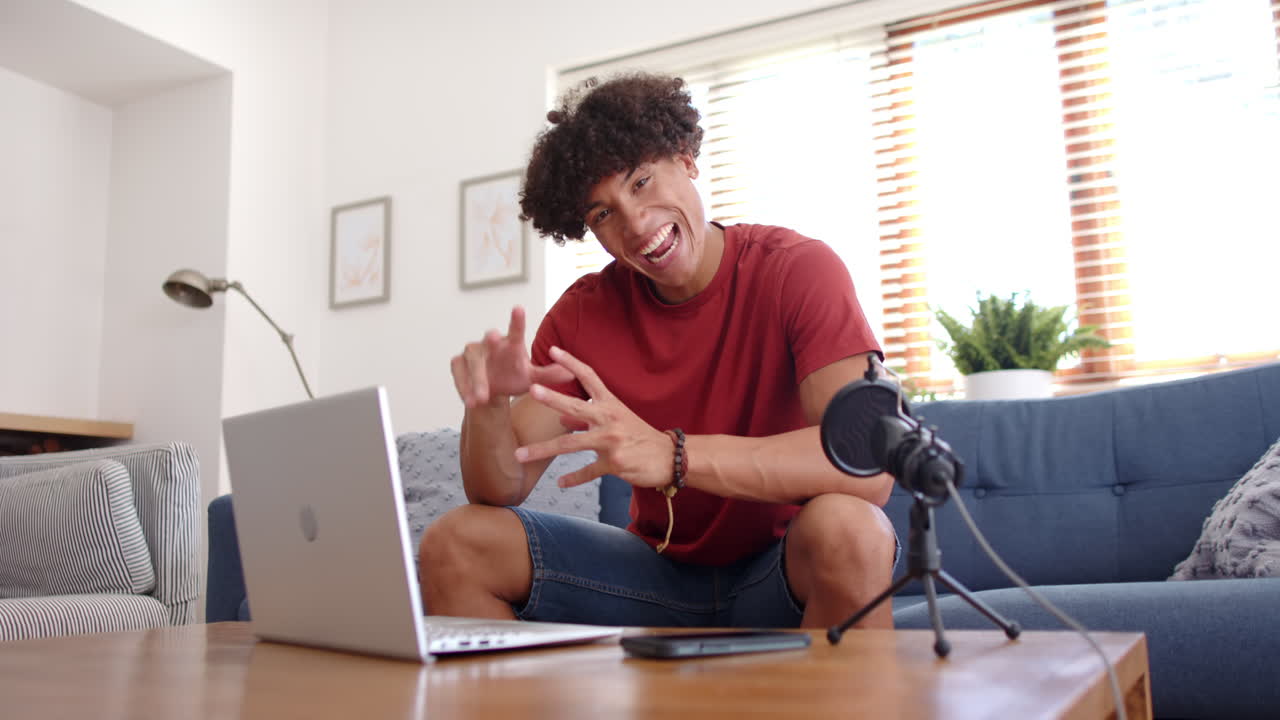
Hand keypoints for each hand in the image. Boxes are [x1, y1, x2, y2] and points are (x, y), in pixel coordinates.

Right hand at [450, 307, 573, 407]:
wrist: (492, 393)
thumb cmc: (513, 378)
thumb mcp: (532, 379)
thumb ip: (549, 376)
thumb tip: (572, 374)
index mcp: (511, 345)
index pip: (516, 331)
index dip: (517, 320)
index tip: (519, 308)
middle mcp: (491, 344)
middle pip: (490, 341)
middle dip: (491, 340)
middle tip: (494, 336)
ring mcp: (473, 353)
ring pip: (473, 362)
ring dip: (476, 379)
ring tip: (481, 397)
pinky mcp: (458, 364)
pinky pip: (459, 374)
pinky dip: (463, 387)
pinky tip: (470, 401)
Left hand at [514, 346, 673, 489]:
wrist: (668, 457)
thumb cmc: (640, 436)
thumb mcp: (617, 420)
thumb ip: (587, 419)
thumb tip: (561, 420)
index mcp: (610, 403)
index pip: (589, 377)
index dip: (571, 362)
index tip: (552, 350)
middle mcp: (609, 419)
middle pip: (575, 407)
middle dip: (553, 398)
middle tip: (531, 389)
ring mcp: (610, 441)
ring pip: (570, 445)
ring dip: (543, 449)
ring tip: (520, 455)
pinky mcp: (613, 463)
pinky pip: (587, 471)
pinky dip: (572, 478)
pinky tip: (560, 482)